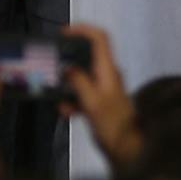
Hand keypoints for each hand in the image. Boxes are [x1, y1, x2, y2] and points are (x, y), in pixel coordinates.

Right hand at [62, 23, 140, 171]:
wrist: (127, 150)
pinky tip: (66, 112)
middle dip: (68, 63)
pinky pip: (82, 94)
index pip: (99, 38)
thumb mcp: (91, 101)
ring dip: (68, 86)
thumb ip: (78, 80)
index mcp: (108, 70)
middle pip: (87, 57)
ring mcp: (105, 89)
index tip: (63, 33)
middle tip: (53, 68)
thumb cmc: (113, 125)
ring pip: (82, 78)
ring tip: (58, 99)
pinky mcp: (101, 102)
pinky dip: (72, 100)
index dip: (82, 30)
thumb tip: (67, 67)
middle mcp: (108, 76)